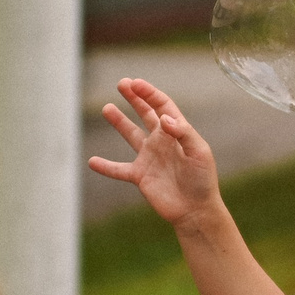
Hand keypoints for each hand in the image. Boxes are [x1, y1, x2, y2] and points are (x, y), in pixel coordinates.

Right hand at [88, 78, 222, 229]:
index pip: (162, 106)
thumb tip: (163, 119)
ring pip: (131, 135)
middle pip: (146, 113)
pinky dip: (105, 166)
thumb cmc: (202, 180)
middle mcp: (162, 141)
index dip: (149, 93)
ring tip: (107, 107)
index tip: (135, 83)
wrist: (196, 211)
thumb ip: (182, 133)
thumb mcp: (199, 152)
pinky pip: (118, 169)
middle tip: (122, 83)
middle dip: (135, 98)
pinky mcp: (140, 176)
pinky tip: (92, 161)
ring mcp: (149, 158)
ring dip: (119, 121)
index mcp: (177, 132)